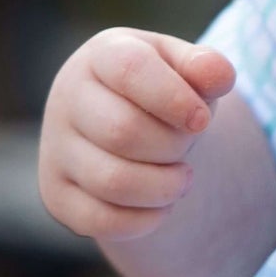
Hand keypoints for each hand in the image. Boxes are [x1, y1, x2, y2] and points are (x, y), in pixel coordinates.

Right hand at [38, 28, 235, 243]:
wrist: (130, 127)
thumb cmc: (164, 92)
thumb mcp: (186, 70)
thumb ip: (206, 68)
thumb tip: (219, 75)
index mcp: (102, 55)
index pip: (130, 69)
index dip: (174, 98)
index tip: (203, 120)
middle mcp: (67, 98)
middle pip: (123, 131)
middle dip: (173, 146)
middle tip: (189, 146)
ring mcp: (55, 149)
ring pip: (112, 182)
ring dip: (164, 187)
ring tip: (181, 178)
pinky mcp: (56, 194)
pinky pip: (99, 220)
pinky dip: (144, 220)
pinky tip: (161, 205)